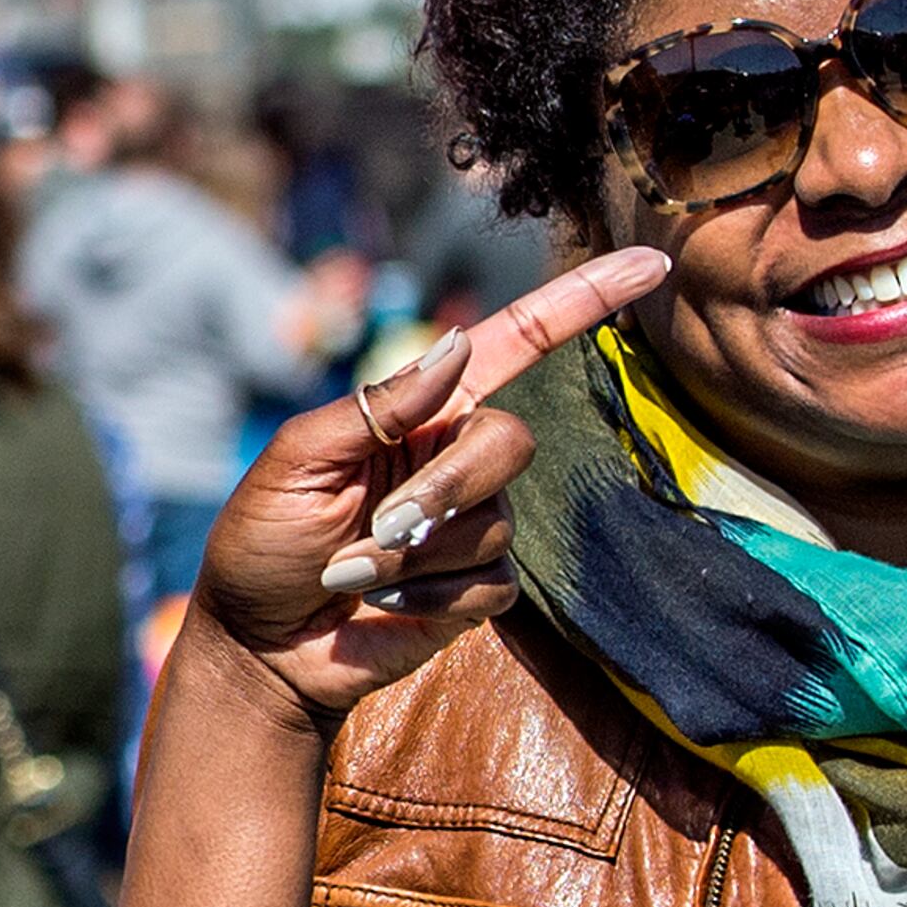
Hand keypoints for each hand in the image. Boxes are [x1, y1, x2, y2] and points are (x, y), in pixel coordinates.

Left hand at [187, 247, 668, 731]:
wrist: (259, 642)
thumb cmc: (264, 539)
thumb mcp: (298, 458)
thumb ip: (375, 408)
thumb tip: (455, 346)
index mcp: (421, 409)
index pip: (519, 342)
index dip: (583, 300)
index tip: (647, 263)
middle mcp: (457, 457)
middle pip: (510, 443)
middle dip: (444, 488)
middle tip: (379, 526)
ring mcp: (472, 524)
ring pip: (494, 523)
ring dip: (411, 556)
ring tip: (349, 572)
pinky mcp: (476, 589)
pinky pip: (489, 583)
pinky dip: (424, 597)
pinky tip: (376, 605)